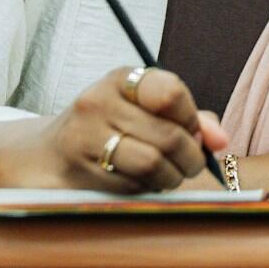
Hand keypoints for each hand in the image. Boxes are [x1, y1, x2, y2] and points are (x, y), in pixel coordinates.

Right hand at [6, 66, 230, 192]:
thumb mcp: (145, 111)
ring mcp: (85, 135)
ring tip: (172, 176)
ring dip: (172, 177)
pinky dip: (148, 187)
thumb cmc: (111, 129)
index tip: (197, 134)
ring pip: (152, 162)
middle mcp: (99, 101)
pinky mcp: (79, 168)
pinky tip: (145, 182)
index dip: (193, 119)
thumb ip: (189, 118)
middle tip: (192, 165)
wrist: (48, 154)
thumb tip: (220, 139)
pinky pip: (130, 183)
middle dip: (191, 157)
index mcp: (122, 79)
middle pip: (168, 135)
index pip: (171, 93)